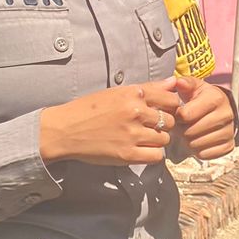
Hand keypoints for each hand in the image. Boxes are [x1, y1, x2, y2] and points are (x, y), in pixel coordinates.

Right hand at [38, 78, 182, 165]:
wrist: (65, 130)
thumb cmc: (89, 109)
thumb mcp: (117, 92)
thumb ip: (148, 88)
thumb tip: (173, 82)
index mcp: (133, 94)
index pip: (171, 99)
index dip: (170, 106)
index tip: (162, 110)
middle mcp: (135, 112)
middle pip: (169, 120)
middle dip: (163, 124)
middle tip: (150, 126)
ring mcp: (132, 134)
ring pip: (164, 138)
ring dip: (157, 139)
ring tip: (142, 138)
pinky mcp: (127, 155)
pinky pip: (156, 155)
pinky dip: (152, 153)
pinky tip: (141, 149)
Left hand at [173, 75, 236, 159]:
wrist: (219, 109)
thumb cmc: (202, 98)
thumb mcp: (194, 87)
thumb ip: (185, 83)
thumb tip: (178, 82)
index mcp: (216, 98)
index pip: (185, 115)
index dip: (177, 116)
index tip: (179, 114)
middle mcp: (226, 114)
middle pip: (191, 131)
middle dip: (183, 130)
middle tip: (184, 125)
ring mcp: (229, 131)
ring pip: (197, 144)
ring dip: (189, 141)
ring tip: (190, 133)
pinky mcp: (229, 145)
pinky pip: (206, 154)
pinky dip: (199, 151)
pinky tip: (199, 141)